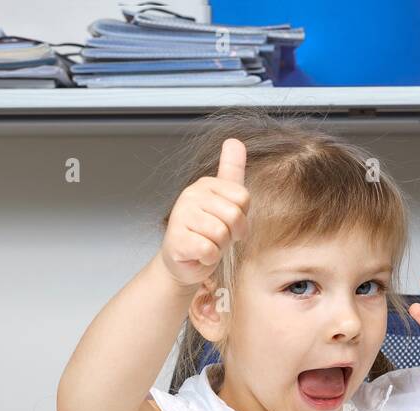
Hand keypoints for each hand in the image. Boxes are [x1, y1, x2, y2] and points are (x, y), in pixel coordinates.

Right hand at [159, 138, 249, 288]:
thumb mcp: (225, 200)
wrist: (184, 261)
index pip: (243, 198)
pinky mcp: (176, 240)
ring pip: (221, 234)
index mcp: (206, 184)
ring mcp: (180, 216)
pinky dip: (209, 258)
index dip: (242, 218)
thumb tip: (235, 140)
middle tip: (217, 238)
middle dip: (231, 235)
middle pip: (234, 216)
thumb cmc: (207, 233)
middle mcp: (190, 195)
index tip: (229, 224)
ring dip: (219, 247)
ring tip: (207, 244)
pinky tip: (199, 254)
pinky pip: (209, 250)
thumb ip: (232, 172)